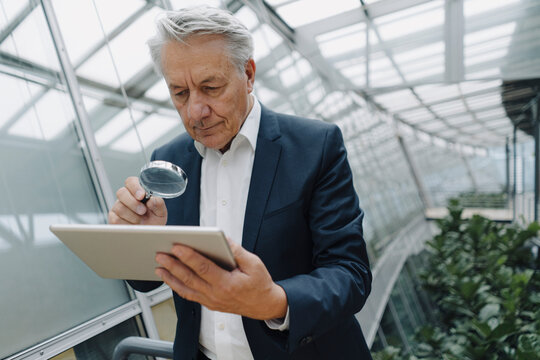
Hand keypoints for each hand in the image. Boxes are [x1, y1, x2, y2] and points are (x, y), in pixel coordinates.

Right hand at [108, 176, 166, 225]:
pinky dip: (127, 224)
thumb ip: (158, 204)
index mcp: (137, 191)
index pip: (131, 181)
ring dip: (132, 216)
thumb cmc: (155, 220)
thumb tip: (151, 201)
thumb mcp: (161, 212)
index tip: (142, 196)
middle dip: (133, 203)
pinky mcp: (113, 218)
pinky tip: (134, 226)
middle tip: (143, 211)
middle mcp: (126, 197)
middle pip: (121, 192)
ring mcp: (118, 207)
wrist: (150, 234)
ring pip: (119, 207)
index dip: (135, 187)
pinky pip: (116, 219)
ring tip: (141, 221)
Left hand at [155, 240, 287, 319]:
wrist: (265, 305)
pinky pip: (190, 295)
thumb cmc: (260, 284)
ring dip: (171, 278)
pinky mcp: (209, 304)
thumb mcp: (254, 264)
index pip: (204, 268)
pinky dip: (178, 287)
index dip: (189, 256)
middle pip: (190, 278)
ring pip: (186, 289)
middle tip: (160, 254)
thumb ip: (237, 251)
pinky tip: (171, 278)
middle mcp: (216, 294)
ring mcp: (211, 301)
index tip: (177, 246)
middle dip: (173, 265)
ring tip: (159, 267)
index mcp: (227, 283)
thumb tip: (223, 239)